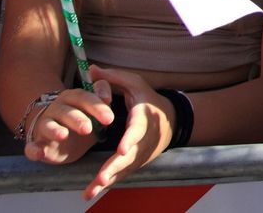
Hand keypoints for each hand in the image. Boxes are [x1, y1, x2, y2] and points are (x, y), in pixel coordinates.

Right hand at [24, 80, 115, 166]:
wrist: (61, 136)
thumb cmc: (83, 118)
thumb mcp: (95, 109)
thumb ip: (101, 98)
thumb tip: (107, 95)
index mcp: (73, 97)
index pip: (85, 98)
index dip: (97, 107)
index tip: (110, 119)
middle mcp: (57, 108)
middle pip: (67, 112)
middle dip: (77, 119)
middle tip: (88, 128)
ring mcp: (44, 125)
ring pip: (48, 126)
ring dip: (55, 130)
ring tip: (63, 135)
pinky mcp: (36, 144)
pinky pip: (31, 147)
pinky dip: (33, 150)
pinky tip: (39, 153)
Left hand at [81, 66, 174, 199]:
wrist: (171, 120)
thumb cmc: (148, 99)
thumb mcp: (135, 83)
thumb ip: (113, 78)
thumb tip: (91, 70)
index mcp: (144, 118)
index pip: (138, 130)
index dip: (130, 140)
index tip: (122, 150)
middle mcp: (143, 139)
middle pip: (130, 157)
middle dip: (115, 168)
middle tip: (102, 178)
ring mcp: (140, 153)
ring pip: (124, 169)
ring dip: (108, 180)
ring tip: (92, 190)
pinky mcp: (135, 162)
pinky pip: (120, 174)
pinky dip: (107, 184)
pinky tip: (91, 192)